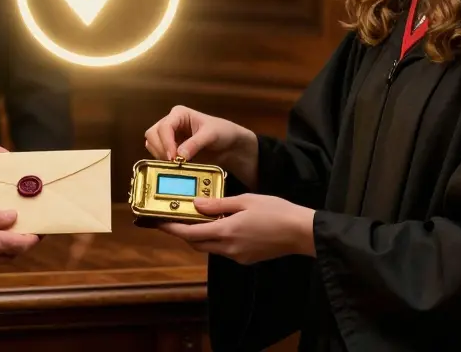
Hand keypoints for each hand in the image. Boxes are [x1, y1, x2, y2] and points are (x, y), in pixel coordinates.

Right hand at [144, 105, 258, 188]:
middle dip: (160, 148)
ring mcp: (168, 136)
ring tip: (174, 163)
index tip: (173, 157)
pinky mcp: (169, 148)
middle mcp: (170, 122)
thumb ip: (195, 143)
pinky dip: (161, 160)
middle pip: (152, 134)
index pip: (164, 126)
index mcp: (179, 114)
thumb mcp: (211, 135)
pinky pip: (157, 153)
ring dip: (159, 155)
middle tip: (172, 162)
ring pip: (151, 144)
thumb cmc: (222, 132)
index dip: (166, 142)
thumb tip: (180, 154)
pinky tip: (174, 164)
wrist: (228, 144)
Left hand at [157, 194, 315, 264]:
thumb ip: (218, 204)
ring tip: (196, 219)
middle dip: (183, 233)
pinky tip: (220, 226)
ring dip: (200, 236)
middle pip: (196, 244)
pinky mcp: (246, 259)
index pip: (190, 234)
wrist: (302, 233)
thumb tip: (196, 204)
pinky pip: (223, 250)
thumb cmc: (276, 211)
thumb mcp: (245, 200)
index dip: (172, 229)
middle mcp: (229, 248)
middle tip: (175, 218)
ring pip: (209, 248)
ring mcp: (238, 256)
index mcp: (226, 232)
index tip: (159, 222)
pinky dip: (215, 239)